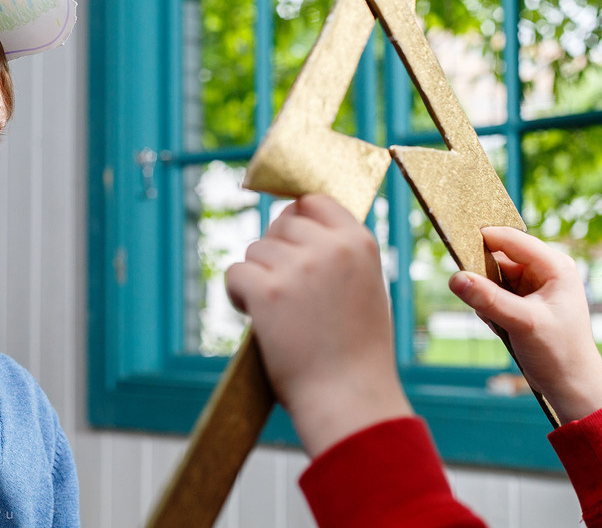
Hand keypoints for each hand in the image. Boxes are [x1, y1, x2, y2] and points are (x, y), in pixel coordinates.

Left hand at [226, 194, 411, 456]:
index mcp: (359, 242)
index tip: (287, 241)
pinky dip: (238, 294)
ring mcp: (298, 268)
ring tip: (279, 315)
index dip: (294, 219)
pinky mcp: (267, 291)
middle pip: (278, 226)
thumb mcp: (366, 287)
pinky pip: (234, 272)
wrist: (348, 399)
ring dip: (257, 278)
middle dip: (274, 255)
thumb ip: (339, 253)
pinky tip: (255, 317)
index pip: (313, 201)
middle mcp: (330, 247)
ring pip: (254, 251)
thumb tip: (295, 218)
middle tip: (285, 295)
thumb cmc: (356, 352)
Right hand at [449, 227, 601, 423]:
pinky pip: (493, 293)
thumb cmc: (558, 353)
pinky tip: (501, 326)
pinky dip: (488, 307)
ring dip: (485, 296)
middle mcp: (544, 271)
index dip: (481, 239)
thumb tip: (455, 277)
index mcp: (554, 265)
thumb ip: (488, 299)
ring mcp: (533, 286)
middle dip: (482, 277)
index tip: (452, 243)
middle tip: (480, 300)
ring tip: (499, 321)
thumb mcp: (522, 323)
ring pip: (492, 277)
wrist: (570, 386)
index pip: (510, 239)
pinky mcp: (523, 302)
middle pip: (498, 257)